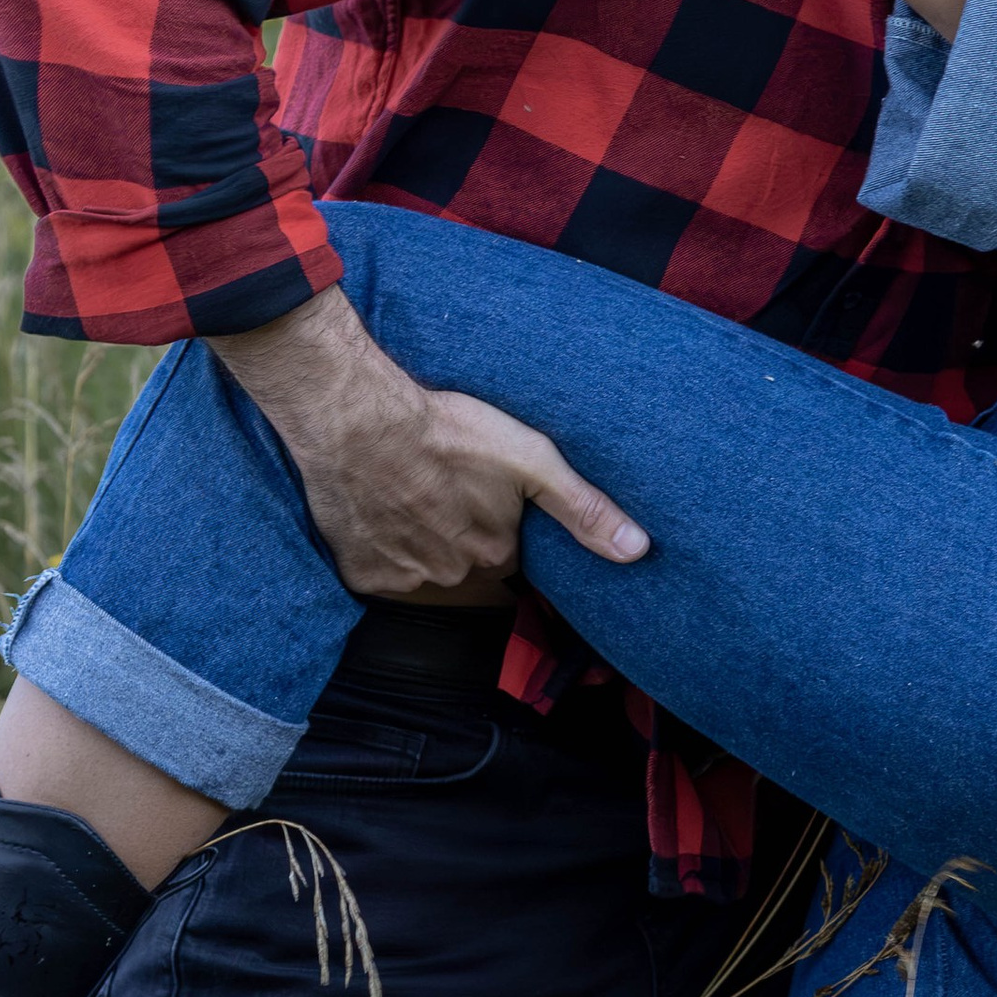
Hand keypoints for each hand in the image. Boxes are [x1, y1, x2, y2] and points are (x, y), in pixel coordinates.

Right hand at [211, 287, 647, 600]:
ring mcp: (401, 579)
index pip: (505, 555)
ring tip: (411, 494)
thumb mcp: (531, 461)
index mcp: (496, 556)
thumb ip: (584, 509)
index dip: (495, 525)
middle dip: (456, 536)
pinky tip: (379, 508)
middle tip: (443, 488)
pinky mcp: (358, 572)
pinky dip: (377, 546)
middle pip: (462, 566)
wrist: (358, 417)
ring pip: (419, 568)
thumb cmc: (448, 430)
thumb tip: (639, 551)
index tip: (479, 496)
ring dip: (417, 543)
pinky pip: (375, 569)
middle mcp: (450, 579)